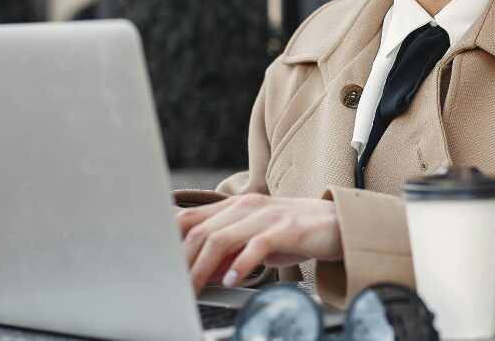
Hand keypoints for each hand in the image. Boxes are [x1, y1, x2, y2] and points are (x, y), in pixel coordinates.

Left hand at [176, 193, 342, 293]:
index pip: (190, 219)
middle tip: (175, 287)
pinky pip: (256, 245)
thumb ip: (227, 250)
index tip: (158, 267)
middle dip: (182, 263)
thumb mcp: (254, 239)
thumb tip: (200, 270)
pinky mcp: (286, 228)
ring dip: (202, 267)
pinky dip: (240, 265)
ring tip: (195, 288)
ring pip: (221, 238)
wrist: (336, 223)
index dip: (169, 242)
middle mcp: (246, 206)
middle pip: (199, 232)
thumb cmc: (292, 233)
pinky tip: (232, 280)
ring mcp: (265, 215)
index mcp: (234, 207)